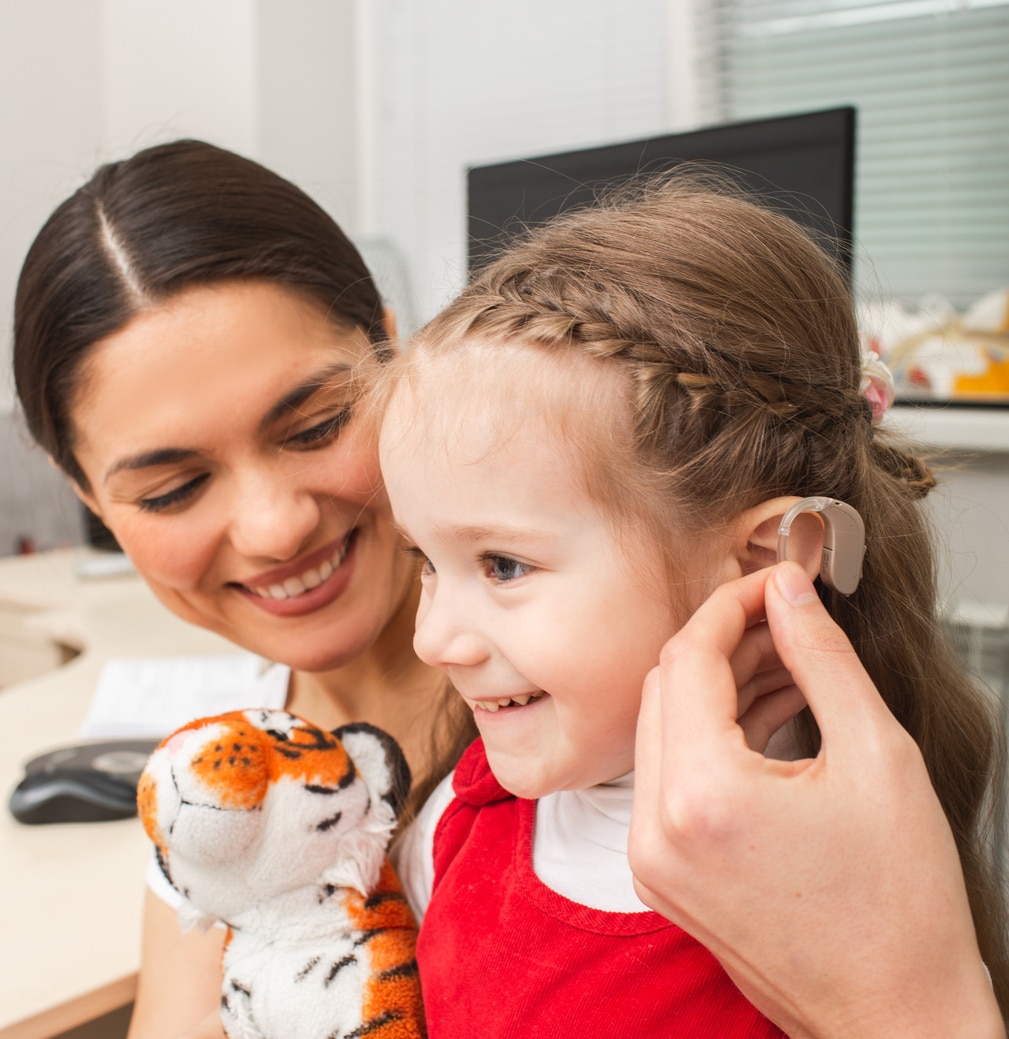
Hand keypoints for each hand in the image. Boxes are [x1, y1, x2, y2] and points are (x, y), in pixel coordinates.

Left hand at [629, 562, 1002, 1038]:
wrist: (896, 1016)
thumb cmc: (900, 907)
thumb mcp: (877, 755)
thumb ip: (821, 656)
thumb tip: (788, 592)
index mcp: (702, 796)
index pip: (688, 658)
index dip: (728, 606)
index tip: (767, 585)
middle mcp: (655, 828)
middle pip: (664, 687)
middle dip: (721, 642)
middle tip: (780, 621)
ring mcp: (650, 856)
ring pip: (661, 728)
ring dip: (716, 686)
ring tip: (786, 666)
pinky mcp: (659, 872)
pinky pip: (667, 775)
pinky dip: (708, 735)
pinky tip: (765, 713)